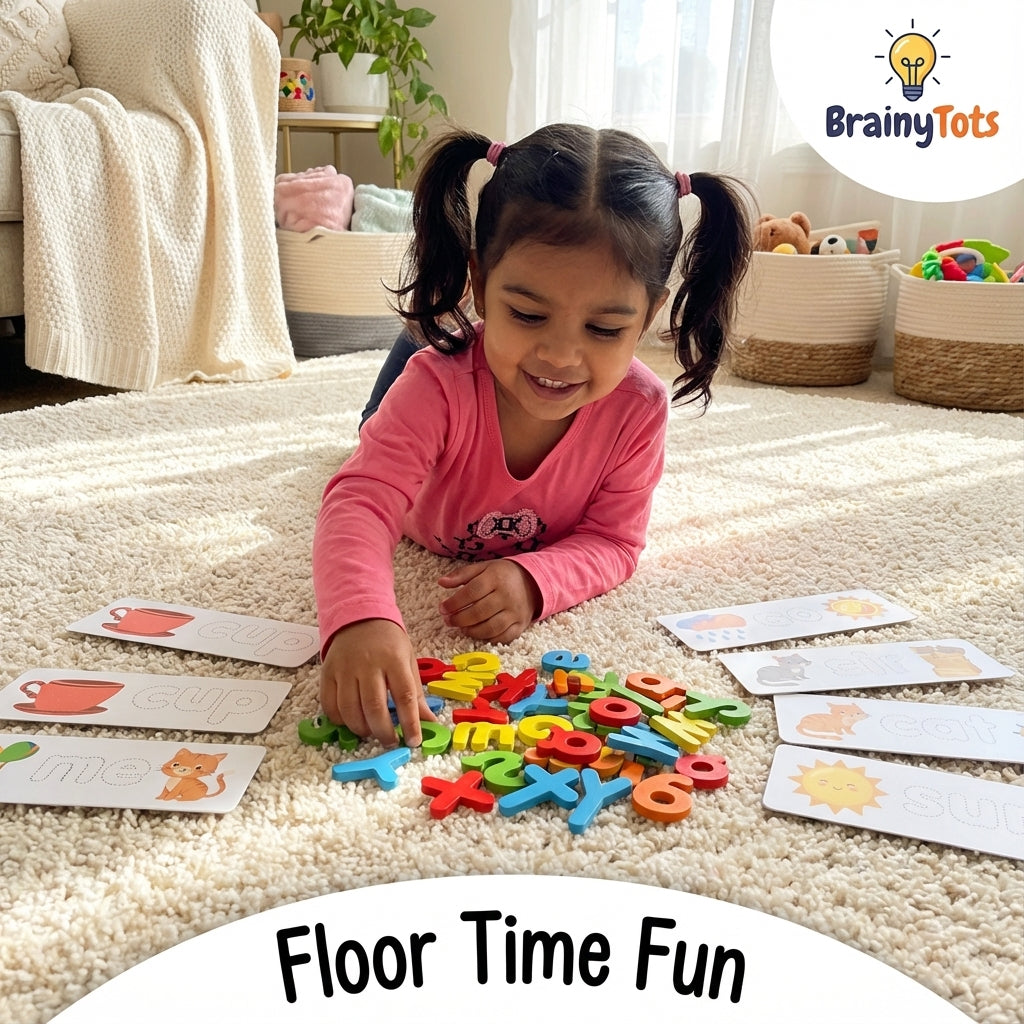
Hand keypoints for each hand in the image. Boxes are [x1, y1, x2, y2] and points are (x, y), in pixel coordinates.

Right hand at [319, 619, 435, 747]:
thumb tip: (428, 722)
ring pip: (350, 710)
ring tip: (372, 732)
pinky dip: (340, 720)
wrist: (360, 617)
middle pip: (374, 707)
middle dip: (384, 732)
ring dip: (362, 729)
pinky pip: (329, 705)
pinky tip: (351, 721)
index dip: (410, 723)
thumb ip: (416, 693)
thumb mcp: (408, 661)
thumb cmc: (388, 643)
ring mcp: (344, 668)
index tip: (414, 741)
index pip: (404, 696)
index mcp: (394, 659)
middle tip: (390, 741)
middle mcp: (368, 664)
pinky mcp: (327, 673)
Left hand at [437, 559, 541, 643]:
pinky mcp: (520, 625)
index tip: (442, 608)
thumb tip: (441, 582)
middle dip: (459, 619)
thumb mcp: (483, 568)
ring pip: (490, 627)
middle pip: (479, 612)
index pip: (471, 592)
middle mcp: (507, 596)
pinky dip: (488, 638)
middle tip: (448, 620)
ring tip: (461, 627)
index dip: (454, 602)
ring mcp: (515, 612)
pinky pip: (503, 637)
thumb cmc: (502, 575)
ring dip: (471, 630)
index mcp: (496, 578)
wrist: (532, 581)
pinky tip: (477, 633)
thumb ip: (462, 574)